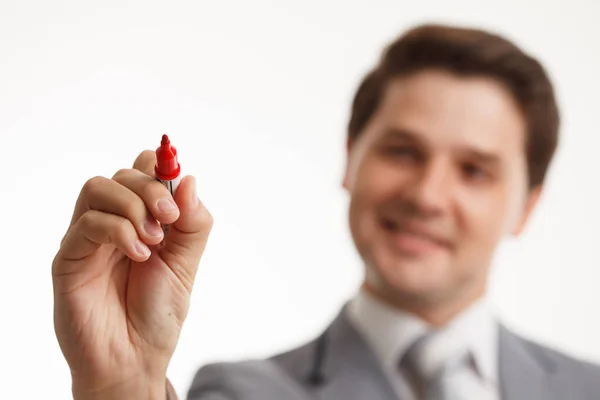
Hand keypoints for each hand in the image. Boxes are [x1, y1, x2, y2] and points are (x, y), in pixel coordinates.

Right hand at [52, 150, 212, 399]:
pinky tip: (139, 255)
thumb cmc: (158, 312)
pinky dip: (119, 231)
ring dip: (133, 205)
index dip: (162, 168)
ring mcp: (89, 238)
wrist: (135, 358)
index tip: (179, 187)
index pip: (144, 171)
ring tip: (153, 240)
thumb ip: (193, 223)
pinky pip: (87, 223)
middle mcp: (113, 222)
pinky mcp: (70, 257)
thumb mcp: (187, 263)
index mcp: (142, 219)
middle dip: (151, 188)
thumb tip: (189, 179)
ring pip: (98, 187)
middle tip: (170, 218)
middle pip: (122, 174)